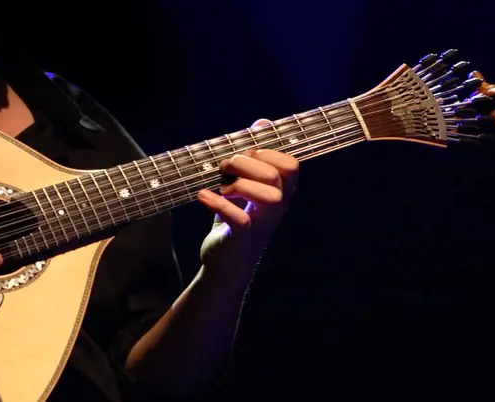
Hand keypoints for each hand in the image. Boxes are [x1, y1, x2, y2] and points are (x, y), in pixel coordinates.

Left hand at [197, 119, 298, 275]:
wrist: (224, 264)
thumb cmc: (235, 221)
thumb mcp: (244, 186)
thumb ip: (253, 156)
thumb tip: (263, 122)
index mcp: (280, 193)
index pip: (291, 164)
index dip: (266, 152)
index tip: (244, 156)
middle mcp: (277, 208)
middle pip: (278, 175)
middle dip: (246, 163)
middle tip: (224, 167)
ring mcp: (263, 224)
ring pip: (270, 196)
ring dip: (239, 184)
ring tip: (221, 186)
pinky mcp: (243, 238)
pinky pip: (239, 218)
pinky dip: (217, 203)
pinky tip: (203, 196)